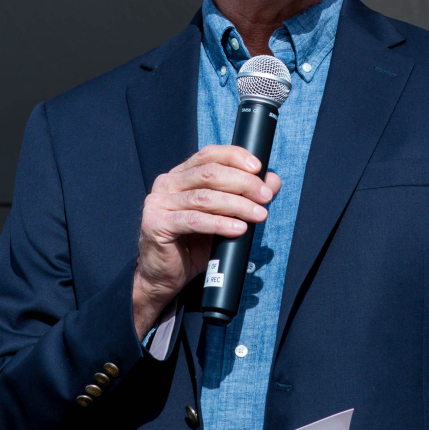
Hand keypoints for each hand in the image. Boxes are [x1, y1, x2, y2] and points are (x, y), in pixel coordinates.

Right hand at [131, 145, 280, 338]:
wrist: (167, 274)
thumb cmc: (195, 242)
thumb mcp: (225, 215)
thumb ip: (246, 195)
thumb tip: (272, 180)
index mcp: (181, 174)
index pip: (210, 154)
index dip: (235, 157)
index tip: (259, 168)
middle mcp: (167, 183)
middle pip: (210, 173)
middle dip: (243, 183)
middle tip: (265, 197)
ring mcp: (158, 203)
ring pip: (205, 197)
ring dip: (237, 205)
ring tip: (258, 214)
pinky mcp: (155, 224)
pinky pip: (193, 220)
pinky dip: (220, 224)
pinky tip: (238, 229)